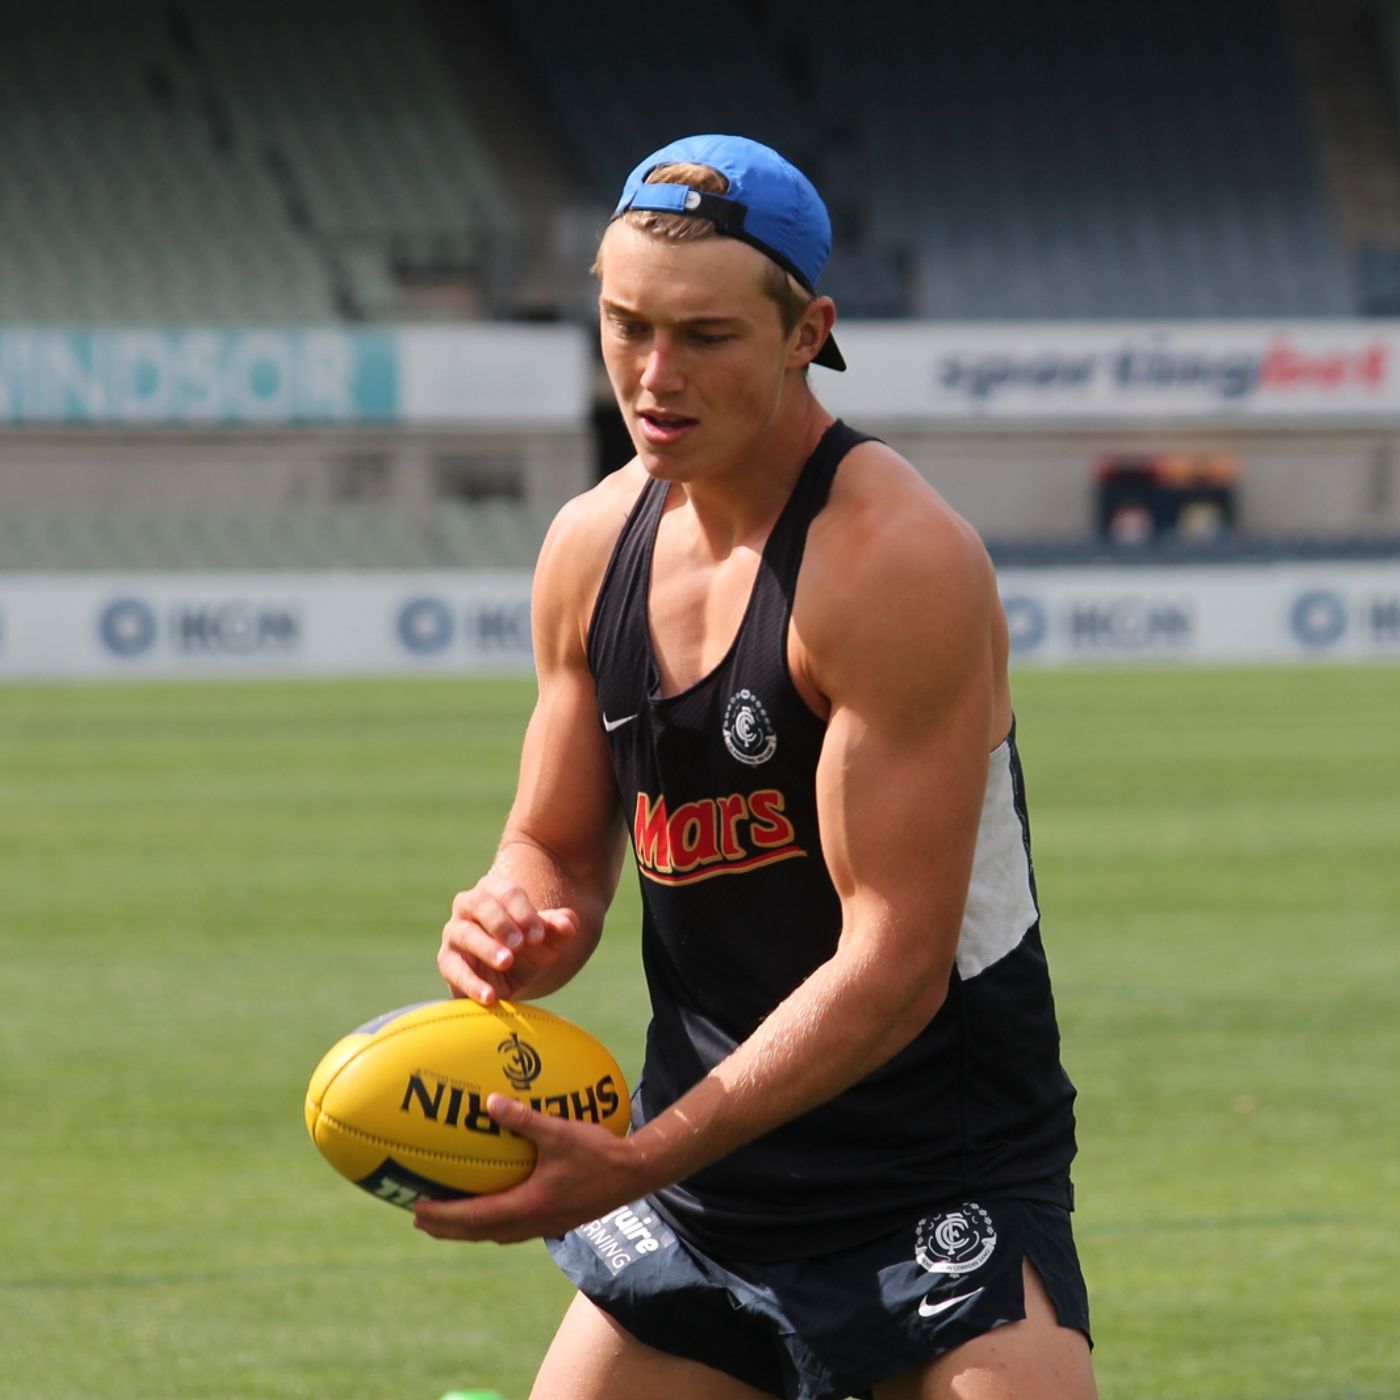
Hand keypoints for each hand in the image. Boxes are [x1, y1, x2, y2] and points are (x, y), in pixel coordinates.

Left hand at [411, 1094, 639, 1243]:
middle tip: (418, 1217)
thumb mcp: (559, 1132)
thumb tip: (489, 1101)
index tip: (417, 1209)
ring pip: (494, 1234)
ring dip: (467, 1229)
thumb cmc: (598, 1152)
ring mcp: (544, 1226)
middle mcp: (532, 1223)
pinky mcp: (555, 1221)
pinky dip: (491, 1223)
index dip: (444, 1215)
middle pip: (478, 1232)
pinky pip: (512, 1228)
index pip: (475, 1217)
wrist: (634, 1174)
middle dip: (446, 1228)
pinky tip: (493, 1208)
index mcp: (528, 1206)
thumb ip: (523, 1119)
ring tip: (446, 1219)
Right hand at [438, 876, 579, 1004]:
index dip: (524, 913)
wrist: (511, 976)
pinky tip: (490, 996)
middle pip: (481, 905)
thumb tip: (569, 925)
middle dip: (502, 924)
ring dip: (486, 948)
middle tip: (521, 945)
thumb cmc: (529, 947)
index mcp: (495, 890)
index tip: (539, 935)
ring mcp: (455, 932)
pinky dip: (471, 983)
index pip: (508, 892)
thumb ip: (560, 927)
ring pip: (465, 934)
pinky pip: (454, 969)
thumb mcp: (548, 938)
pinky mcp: (448, 960)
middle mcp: (469, 905)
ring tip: (507, 962)